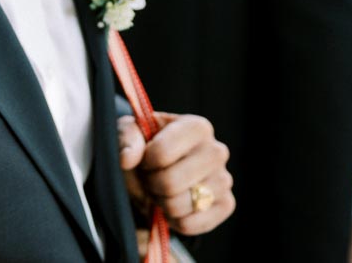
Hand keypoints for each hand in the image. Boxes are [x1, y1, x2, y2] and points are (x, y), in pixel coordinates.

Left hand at [118, 112, 234, 235]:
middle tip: (152, 178)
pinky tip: (174, 205)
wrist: (160, 173)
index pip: (161, 153)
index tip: (145, 160)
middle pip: (170, 183)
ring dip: (161, 202)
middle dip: (151, 184)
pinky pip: (190, 224)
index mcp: (197, 127)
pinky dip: (174, 220)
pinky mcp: (226, 205)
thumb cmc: (146, 148)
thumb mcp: (130, 133)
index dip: (144, 162)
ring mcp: (224, 179)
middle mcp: (217, 151)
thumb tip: (128, 158)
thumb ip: (126, 138)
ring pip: (179, 205)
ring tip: (162, 190)